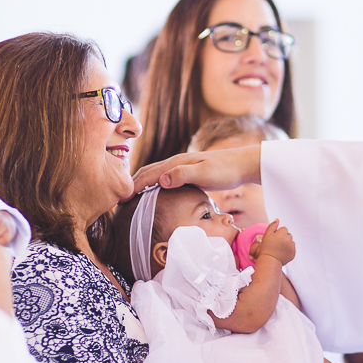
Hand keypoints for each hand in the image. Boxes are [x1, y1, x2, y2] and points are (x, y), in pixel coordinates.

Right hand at [133, 144, 260, 192]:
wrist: (243, 164)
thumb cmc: (225, 170)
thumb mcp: (204, 173)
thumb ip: (183, 175)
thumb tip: (161, 179)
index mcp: (177, 163)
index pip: (149, 174)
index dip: (134, 186)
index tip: (121, 199)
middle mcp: (176, 163)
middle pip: (148, 172)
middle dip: (133, 184)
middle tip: (120, 199)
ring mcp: (182, 167)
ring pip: (155, 173)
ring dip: (142, 183)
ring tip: (131, 196)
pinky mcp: (188, 172)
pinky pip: (164, 177)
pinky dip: (154, 184)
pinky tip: (155, 192)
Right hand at [253, 219, 294, 265]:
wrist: (270, 261)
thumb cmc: (267, 248)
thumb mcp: (266, 235)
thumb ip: (272, 226)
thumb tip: (278, 219)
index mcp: (282, 234)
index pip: (284, 229)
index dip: (278, 233)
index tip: (274, 238)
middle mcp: (289, 239)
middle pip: (288, 235)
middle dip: (283, 237)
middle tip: (276, 244)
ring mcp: (292, 247)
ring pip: (290, 241)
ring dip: (286, 243)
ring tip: (279, 248)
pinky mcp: (293, 253)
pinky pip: (292, 248)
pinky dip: (288, 249)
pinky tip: (282, 252)